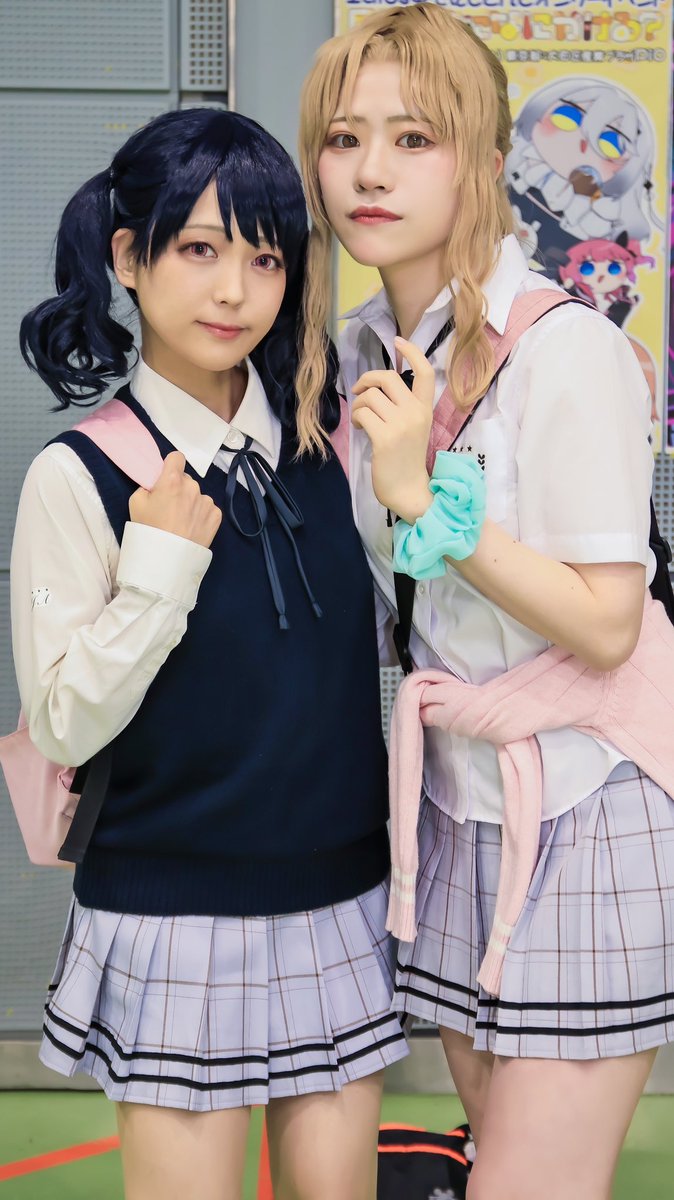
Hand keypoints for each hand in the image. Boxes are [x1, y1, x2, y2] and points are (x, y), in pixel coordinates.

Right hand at [129, 452, 221, 547]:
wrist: (167, 559)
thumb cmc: (149, 530)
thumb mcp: (135, 503)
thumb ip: (147, 486)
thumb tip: (156, 486)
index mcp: (172, 480)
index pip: (177, 457)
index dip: (171, 465)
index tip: (167, 475)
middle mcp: (193, 487)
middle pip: (186, 480)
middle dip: (179, 488)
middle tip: (169, 507)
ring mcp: (207, 501)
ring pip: (197, 495)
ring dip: (191, 502)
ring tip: (181, 521)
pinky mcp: (216, 516)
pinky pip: (208, 508)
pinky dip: (201, 514)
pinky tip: (192, 527)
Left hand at [351, 337, 433, 522]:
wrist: (409, 491)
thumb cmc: (407, 461)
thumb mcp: (413, 428)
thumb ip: (402, 407)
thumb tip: (376, 387)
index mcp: (425, 409)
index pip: (425, 372)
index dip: (411, 351)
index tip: (398, 340)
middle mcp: (416, 413)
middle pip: (387, 377)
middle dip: (367, 380)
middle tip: (360, 392)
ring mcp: (401, 425)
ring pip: (370, 396)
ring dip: (359, 404)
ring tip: (361, 420)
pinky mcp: (385, 438)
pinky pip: (362, 413)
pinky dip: (356, 418)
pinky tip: (360, 429)